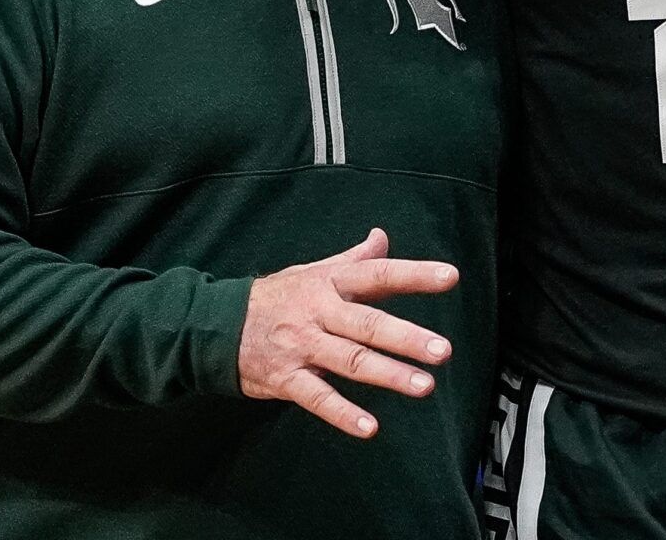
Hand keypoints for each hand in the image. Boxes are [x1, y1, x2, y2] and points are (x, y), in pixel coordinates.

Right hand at [237, 228, 458, 438]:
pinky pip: (317, 398)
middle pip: (368, 324)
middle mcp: (318, 312)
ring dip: (387, 375)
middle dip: (407, 337)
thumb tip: (382, 236)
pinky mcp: (285, 379)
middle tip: (444, 351)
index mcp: (329, 283)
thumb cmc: (276, 297)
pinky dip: (343, 414)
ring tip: (423, 386)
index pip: (378, 274)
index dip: (414, 274)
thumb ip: (353, 260)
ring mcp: (302, 347)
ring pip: (349, 361)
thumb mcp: (313, 270)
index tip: (450, 276)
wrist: (215, 324)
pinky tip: (370, 428)